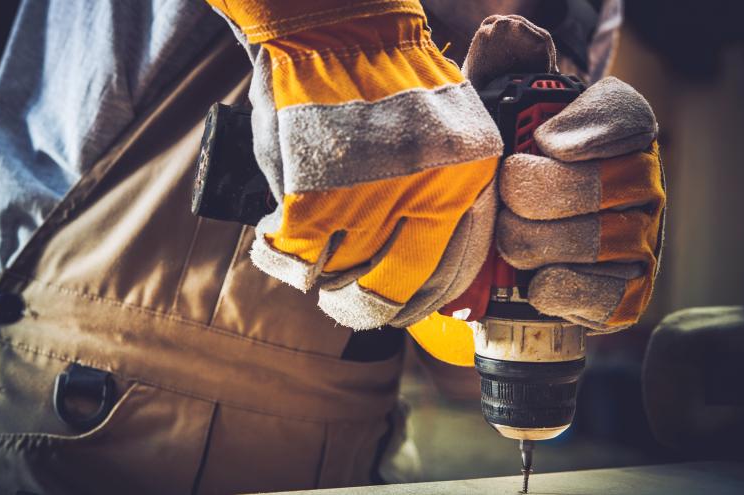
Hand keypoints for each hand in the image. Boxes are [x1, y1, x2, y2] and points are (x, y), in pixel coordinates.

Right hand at [208, 0, 502, 328]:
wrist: (337, 28)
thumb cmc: (388, 81)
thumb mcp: (445, 137)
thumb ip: (444, 199)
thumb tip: (419, 260)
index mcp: (464, 183)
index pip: (451, 274)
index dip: (420, 301)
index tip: (400, 309)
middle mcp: (423, 198)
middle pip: (397, 289)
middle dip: (369, 308)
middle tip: (349, 304)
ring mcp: (367, 201)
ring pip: (345, 280)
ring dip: (326, 286)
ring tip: (315, 276)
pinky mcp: (313, 198)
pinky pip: (297, 256)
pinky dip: (283, 261)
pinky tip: (279, 245)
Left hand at [408, 14, 664, 366]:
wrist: (494, 249)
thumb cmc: (498, 172)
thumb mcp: (490, 118)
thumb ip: (499, 70)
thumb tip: (506, 33)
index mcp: (614, 133)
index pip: (627, 118)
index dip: (590, 129)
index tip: (544, 142)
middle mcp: (640, 183)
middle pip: (601, 184)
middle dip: (533, 195)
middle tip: (504, 197)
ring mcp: (640, 238)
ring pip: (598, 239)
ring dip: (535, 241)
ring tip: (507, 237)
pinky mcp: (626, 291)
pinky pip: (602, 292)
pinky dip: (559, 287)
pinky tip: (534, 279)